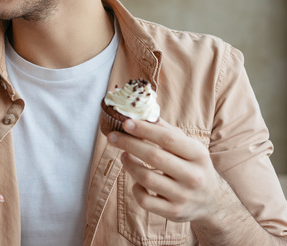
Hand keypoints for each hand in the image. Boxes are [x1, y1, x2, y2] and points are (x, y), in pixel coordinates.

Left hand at [107, 118, 223, 222]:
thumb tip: (143, 113)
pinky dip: (136, 189)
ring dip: (129, 164)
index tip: (126, 122)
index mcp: (198, 155)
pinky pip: (145, 200)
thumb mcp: (189, 148)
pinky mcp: (173, 212)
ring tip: (124, 156)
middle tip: (112, 137)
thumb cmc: (194, 167)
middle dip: (129, 144)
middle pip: (154, 157)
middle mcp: (193, 176)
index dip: (145, 130)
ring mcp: (183, 196)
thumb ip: (167, 131)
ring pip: (146, 178)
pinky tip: (137, 181)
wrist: (213, 202)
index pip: (168, 139)